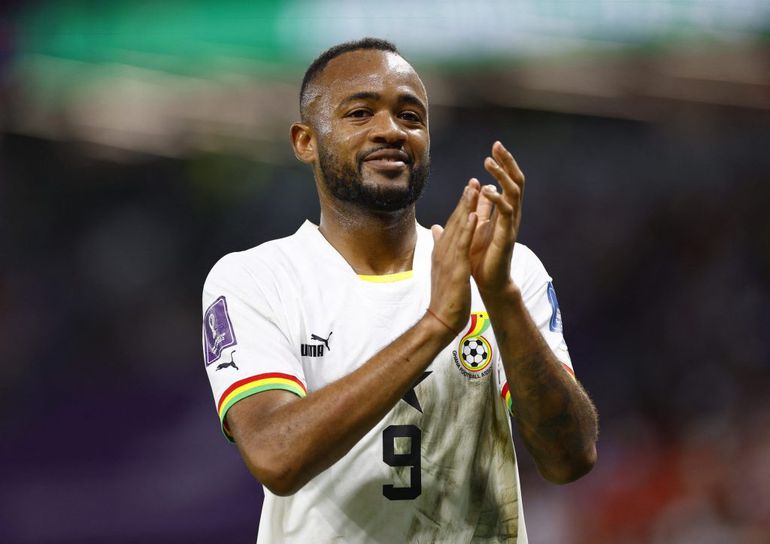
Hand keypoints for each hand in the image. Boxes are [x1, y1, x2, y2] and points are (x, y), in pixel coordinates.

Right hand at [427, 181, 478, 335]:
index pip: (452, 224)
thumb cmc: (445, 296)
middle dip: (464, 200)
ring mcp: (447, 258)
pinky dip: (468, 228)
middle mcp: (443, 250)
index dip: (461, 206)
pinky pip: (462, 244)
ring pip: (458, 228)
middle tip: (473, 180)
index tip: (470, 189)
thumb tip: (436, 229)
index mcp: (442, 251)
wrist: (441, 318)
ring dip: (466, 207)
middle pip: (455, 220)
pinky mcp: (455, 267)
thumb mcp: (442, 268)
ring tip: (474, 188)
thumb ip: (440, 247)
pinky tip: (474, 215)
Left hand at [469, 141, 524, 293]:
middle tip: (497, 145)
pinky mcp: (508, 235)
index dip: (503, 164)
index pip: (507, 181)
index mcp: (504, 211)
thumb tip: (469, 195)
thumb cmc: (481, 257)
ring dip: (501, 175)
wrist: (488, 282)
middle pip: (516, 181)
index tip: (494, 148)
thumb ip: (474, 211)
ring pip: (513, 192)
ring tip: (488, 163)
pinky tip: (487, 191)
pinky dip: (498, 200)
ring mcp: (512, 224)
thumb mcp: (474, 228)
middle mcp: (512, 214)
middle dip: (507, 162)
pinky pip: (507, 213)